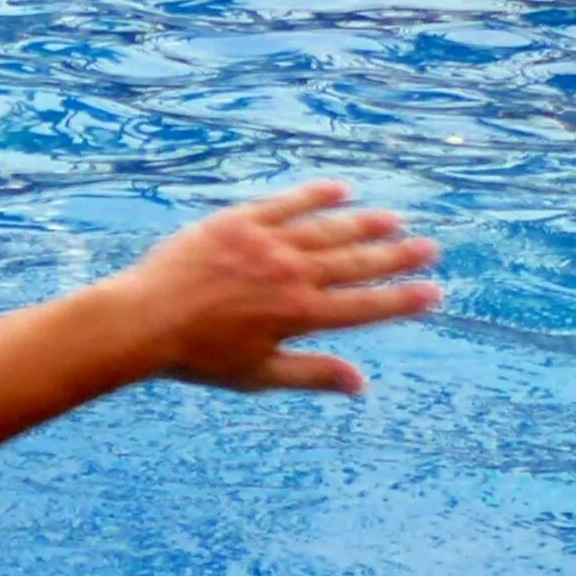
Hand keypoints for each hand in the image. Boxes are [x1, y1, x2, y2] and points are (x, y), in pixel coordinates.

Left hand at [118, 181, 441, 394]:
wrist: (141, 321)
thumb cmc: (196, 357)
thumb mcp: (257, 374)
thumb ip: (312, 374)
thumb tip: (362, 385)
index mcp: (300, 314)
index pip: (364, 306)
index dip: (402, 300)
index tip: (433, 294)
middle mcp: (292, 274)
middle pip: (357, 262)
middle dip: (397, 256)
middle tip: (430, 249)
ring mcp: (268, 244)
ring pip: (330, 229)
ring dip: (367, 224)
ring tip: (396, 220)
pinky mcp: (240, 222)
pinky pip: (288, 203)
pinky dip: (317, 196)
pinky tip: (342, 191)